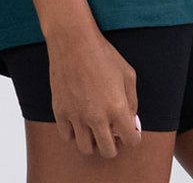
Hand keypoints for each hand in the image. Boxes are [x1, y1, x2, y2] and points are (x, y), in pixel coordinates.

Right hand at [47, 27, 141, 158]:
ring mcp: (77, 116)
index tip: (129, 131)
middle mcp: (97, 117)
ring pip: (86, 148)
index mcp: (118, 108)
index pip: (131, 141)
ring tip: (93, 129)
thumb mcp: (127, 74)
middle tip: (111, 132)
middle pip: (108, 151)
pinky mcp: (60, 110)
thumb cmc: (102, 53)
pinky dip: (73, 133)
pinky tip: (77, 120)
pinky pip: (67, 136)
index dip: (132, 137)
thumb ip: (132, 101)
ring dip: (92, 142)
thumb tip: (131, 120)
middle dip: (113, 144)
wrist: (73, 40)